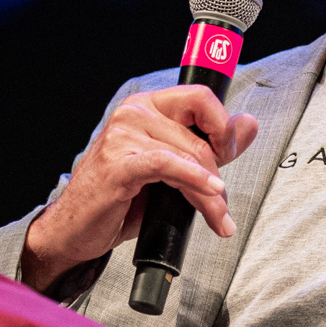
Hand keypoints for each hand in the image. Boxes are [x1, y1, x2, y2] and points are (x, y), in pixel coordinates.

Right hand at [20, 85, 258, 291]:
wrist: (76, 228)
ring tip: (218, 217)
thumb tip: (249, 125)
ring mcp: (122, 135)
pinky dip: (194, 179)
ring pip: (188, 155)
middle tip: (224, 204)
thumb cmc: (120, 199)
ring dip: (210, 193)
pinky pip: (167, 165)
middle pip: (199, 135)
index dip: (223, 126)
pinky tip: (210, 193)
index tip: (230, 154)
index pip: (200, 98)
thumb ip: (209, 145)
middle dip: (220, 173)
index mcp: (147, 106)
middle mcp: (134, 112)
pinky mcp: (118, 163)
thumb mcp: (172, 169)